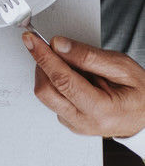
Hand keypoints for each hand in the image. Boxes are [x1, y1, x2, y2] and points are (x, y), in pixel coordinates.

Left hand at [26, 32, 144, 137]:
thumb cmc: (139, 94)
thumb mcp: (122, 67)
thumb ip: (89, 56)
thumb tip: (59, 45)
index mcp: (101, 110)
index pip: (62, 81)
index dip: (44, 57)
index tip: (32, 40)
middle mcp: (84, 122)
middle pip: (46, 91)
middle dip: (42, 64)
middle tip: (49, 46)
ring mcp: (75, 124)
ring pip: (46, 95)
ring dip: (49, 73)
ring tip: (73, 65)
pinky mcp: (69, 122)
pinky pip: (52, 99)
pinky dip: (55, 83)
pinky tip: (74, 77)